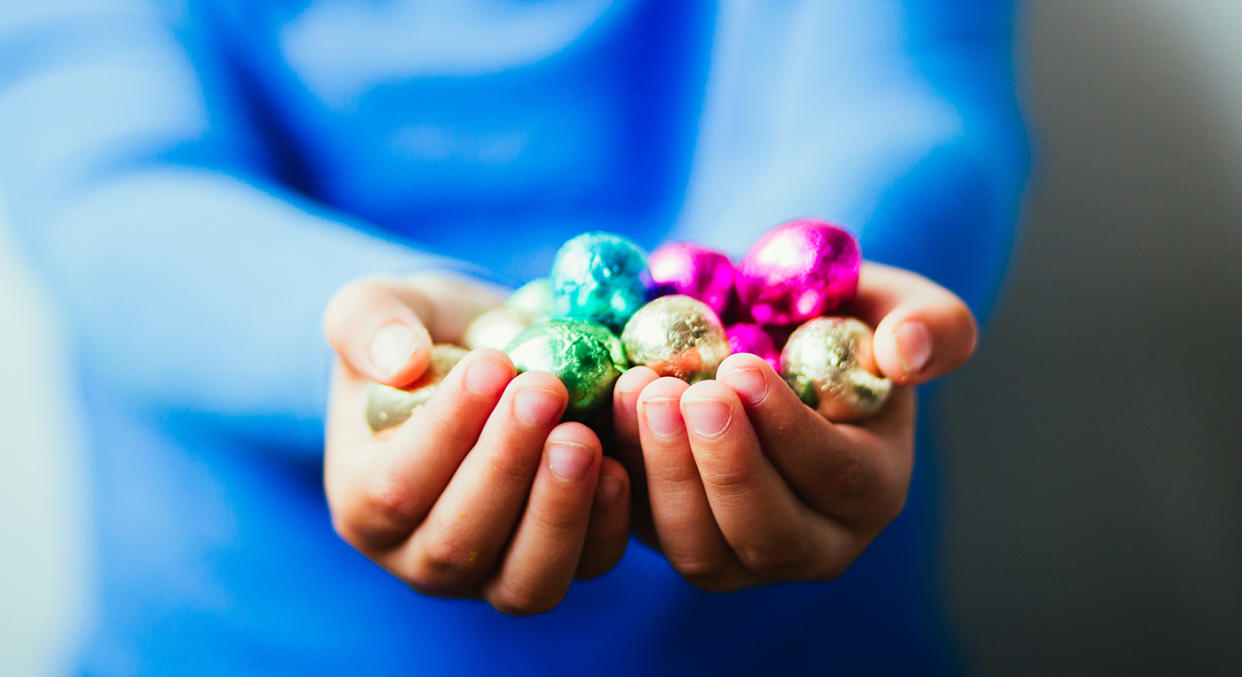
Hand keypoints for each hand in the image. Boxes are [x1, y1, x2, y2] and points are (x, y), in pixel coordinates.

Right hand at [322, 273, 631, 613]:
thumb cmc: (423, 332)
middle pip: (459, 545)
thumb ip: (368, 324)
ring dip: (558, 510)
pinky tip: (619, 465)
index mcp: (362, 502)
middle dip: (506, 465)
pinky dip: (607, 524)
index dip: (445, 432)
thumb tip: (399, 361)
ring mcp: (492, 573)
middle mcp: (421, 556)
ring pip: (525, 581)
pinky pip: (586, 566)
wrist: (490, 353)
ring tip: (582, 435)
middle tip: (544, 389)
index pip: (394, 490)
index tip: (490, 365)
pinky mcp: (560, 562)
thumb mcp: (378, 306)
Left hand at [610, 262, 975, 590]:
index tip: (741, 368)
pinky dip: (624, 477)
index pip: (835, 477)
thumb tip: (907, 354)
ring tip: (640, 389)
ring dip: (664, 473)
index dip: (786, 429)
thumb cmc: (841, 323)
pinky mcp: (678, 540)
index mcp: (872, 488)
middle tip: (681, 391)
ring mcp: (741, 555)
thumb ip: (932, 324)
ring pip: (700, 548)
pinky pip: (644, 533)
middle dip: (720, 465)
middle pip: (766, 534)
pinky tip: (611, 410)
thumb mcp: (899, 306)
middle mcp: (814, 541)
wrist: (767, 341)